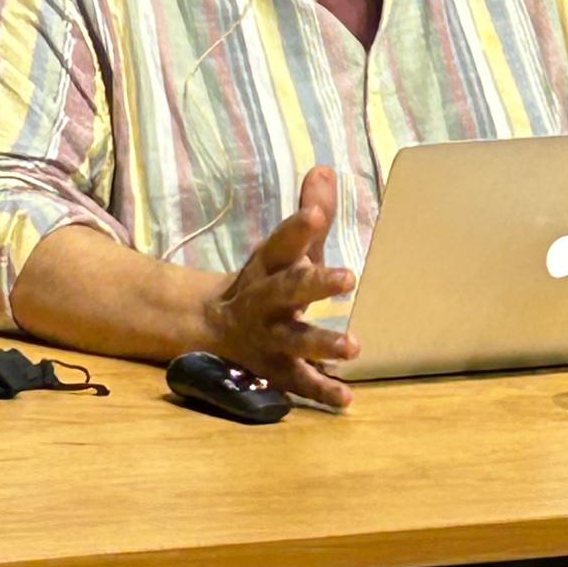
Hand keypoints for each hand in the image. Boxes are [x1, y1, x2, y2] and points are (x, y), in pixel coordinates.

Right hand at [204, 166, 358, 407]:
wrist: (213, 326)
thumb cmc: (266, 282)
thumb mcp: (282, 249)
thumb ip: (309, 214)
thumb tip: (324, 168)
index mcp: (268, 266)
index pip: (282, 242)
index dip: (298, 229)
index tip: (316, 213)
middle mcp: (265, 301)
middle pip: (288, 289)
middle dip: (316, 283)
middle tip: (348, 276)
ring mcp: (268, 338)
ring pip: (294, 341)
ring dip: (323, 343)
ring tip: (354, 347)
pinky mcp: (275, 371)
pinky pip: (298, 382)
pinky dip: (320, 391)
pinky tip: (346, 398)